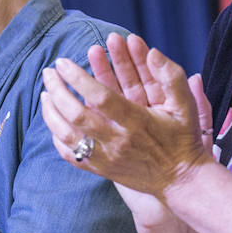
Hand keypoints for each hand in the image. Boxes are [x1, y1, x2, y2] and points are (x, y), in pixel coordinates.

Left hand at [39, 36, 210, 197]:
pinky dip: (57, 136)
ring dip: (51, 112)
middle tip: (48, 72)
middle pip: (77, 115)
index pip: (100, 96)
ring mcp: (106, 158)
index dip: (78, 78)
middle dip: (57, 90)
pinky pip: (70, 155)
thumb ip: (172, 77)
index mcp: (137, 122)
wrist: (181, 180)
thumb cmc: (182, 138)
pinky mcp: (100, 170)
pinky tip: (54, 119)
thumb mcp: (186, 105)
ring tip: (45, 92)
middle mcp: (118, 141)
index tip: (63, 62)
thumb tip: (153, 52)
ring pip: (67, 136)